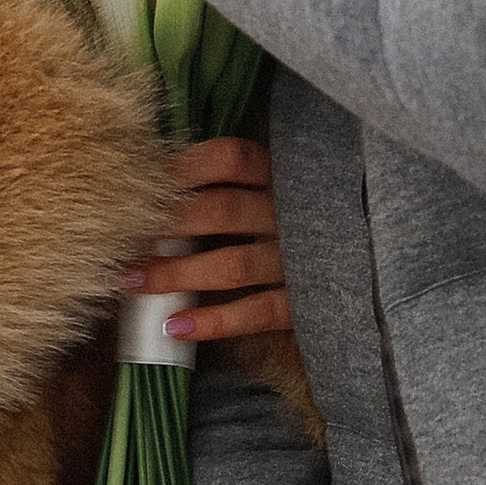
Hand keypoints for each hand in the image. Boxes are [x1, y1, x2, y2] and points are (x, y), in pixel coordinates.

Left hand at [118, 137, 289, 344]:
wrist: (366, 256)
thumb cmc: (299, 215)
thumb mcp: (277, 185)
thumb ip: (231, 178)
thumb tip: (157, 171)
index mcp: (281, 176)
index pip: (229, 158)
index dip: (182, 166)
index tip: (139, 179)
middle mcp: (289, 213)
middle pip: (221, 211)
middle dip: (166, 223)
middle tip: (119, 236)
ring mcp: (298, 259)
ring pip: (232, 266)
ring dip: (176, 274)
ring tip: (130, 281)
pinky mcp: (304, 303)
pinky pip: (256, 313)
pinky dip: (214, 322)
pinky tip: (176, 326)